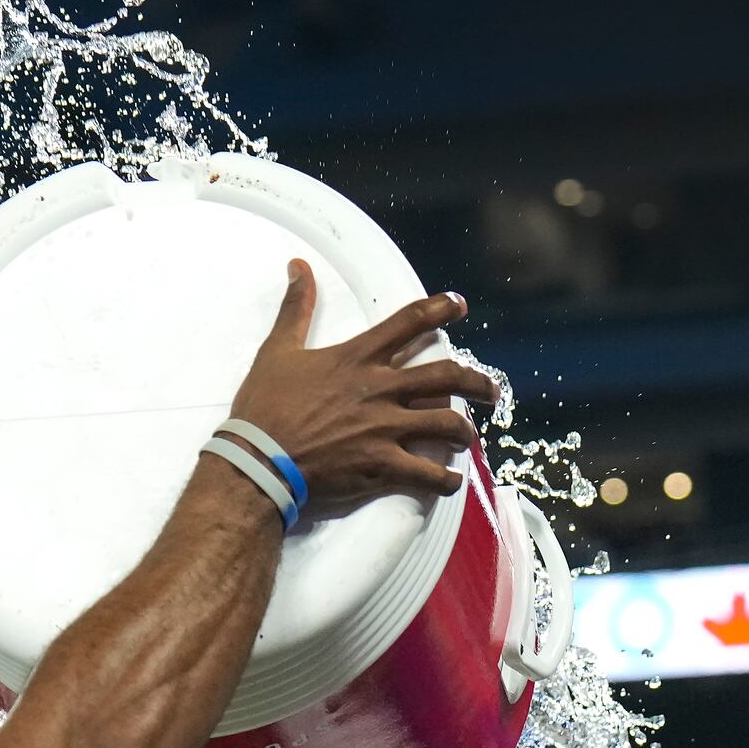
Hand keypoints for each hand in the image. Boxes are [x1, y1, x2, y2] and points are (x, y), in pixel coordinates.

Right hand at [221, 261, 502, 516]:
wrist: (258, 461)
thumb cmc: (264, 407)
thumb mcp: (278, 349)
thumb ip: (296, 308)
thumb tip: (299, 266)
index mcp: (359, 359)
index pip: (410, 322)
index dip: (440, 309)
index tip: (460, 305)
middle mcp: (380, 390)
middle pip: (447, 376)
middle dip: (477, 382)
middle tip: (491, 390)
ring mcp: (385, 430)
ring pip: (447, 426)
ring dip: (464, 432)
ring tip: (468, 438)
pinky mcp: (382, 466)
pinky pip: (429, 474)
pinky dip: (446, 479)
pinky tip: (451, 481)